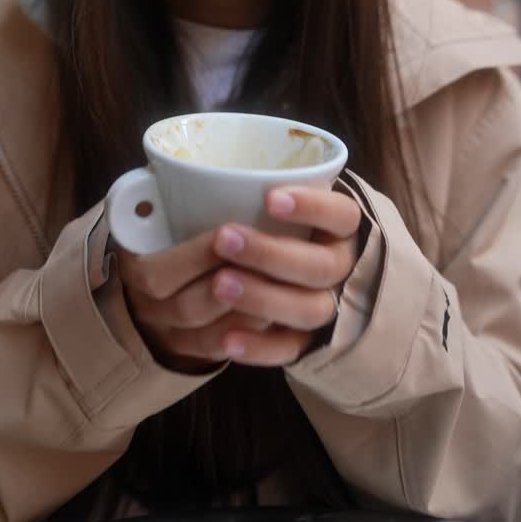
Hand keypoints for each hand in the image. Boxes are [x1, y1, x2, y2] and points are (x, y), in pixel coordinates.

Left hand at [116, 186, 361, 369]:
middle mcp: (338, 264)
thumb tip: (177, 171)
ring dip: (263, 296)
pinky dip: (260, 348)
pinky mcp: (302, 340)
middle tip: (224, 238)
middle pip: (323, 266)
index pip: (343, 213)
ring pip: (309, 310)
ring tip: (218, 284)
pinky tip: (229, 341)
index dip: (313, 207)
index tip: (270, 198)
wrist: (269, 265)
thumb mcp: (261, 193)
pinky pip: (289, 351)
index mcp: (337, 223)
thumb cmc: (260, 216)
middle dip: (272, 253)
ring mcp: (324, 304)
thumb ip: (245, 184)